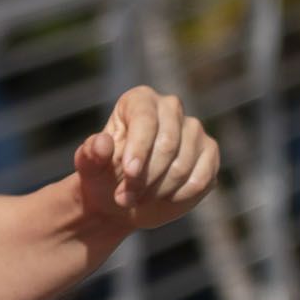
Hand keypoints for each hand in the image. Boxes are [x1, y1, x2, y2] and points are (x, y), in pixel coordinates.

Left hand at [73, 87, 221, 234]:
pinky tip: (164, 197)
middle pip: (167, 144)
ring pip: (183, 164)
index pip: (145, 119)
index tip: (129, 174)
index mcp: (139, 100)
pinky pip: (202, 178)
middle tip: (124, 198)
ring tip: (139, 198)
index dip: (139, 149)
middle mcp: (170, 108)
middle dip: (145, 177)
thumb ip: (91, 155)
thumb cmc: (103, 177)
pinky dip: (181, 195)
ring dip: (159, 190)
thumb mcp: (89, 169)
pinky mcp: (209, 153)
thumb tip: (101, 143)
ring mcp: (193, 130)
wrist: (124, 199)